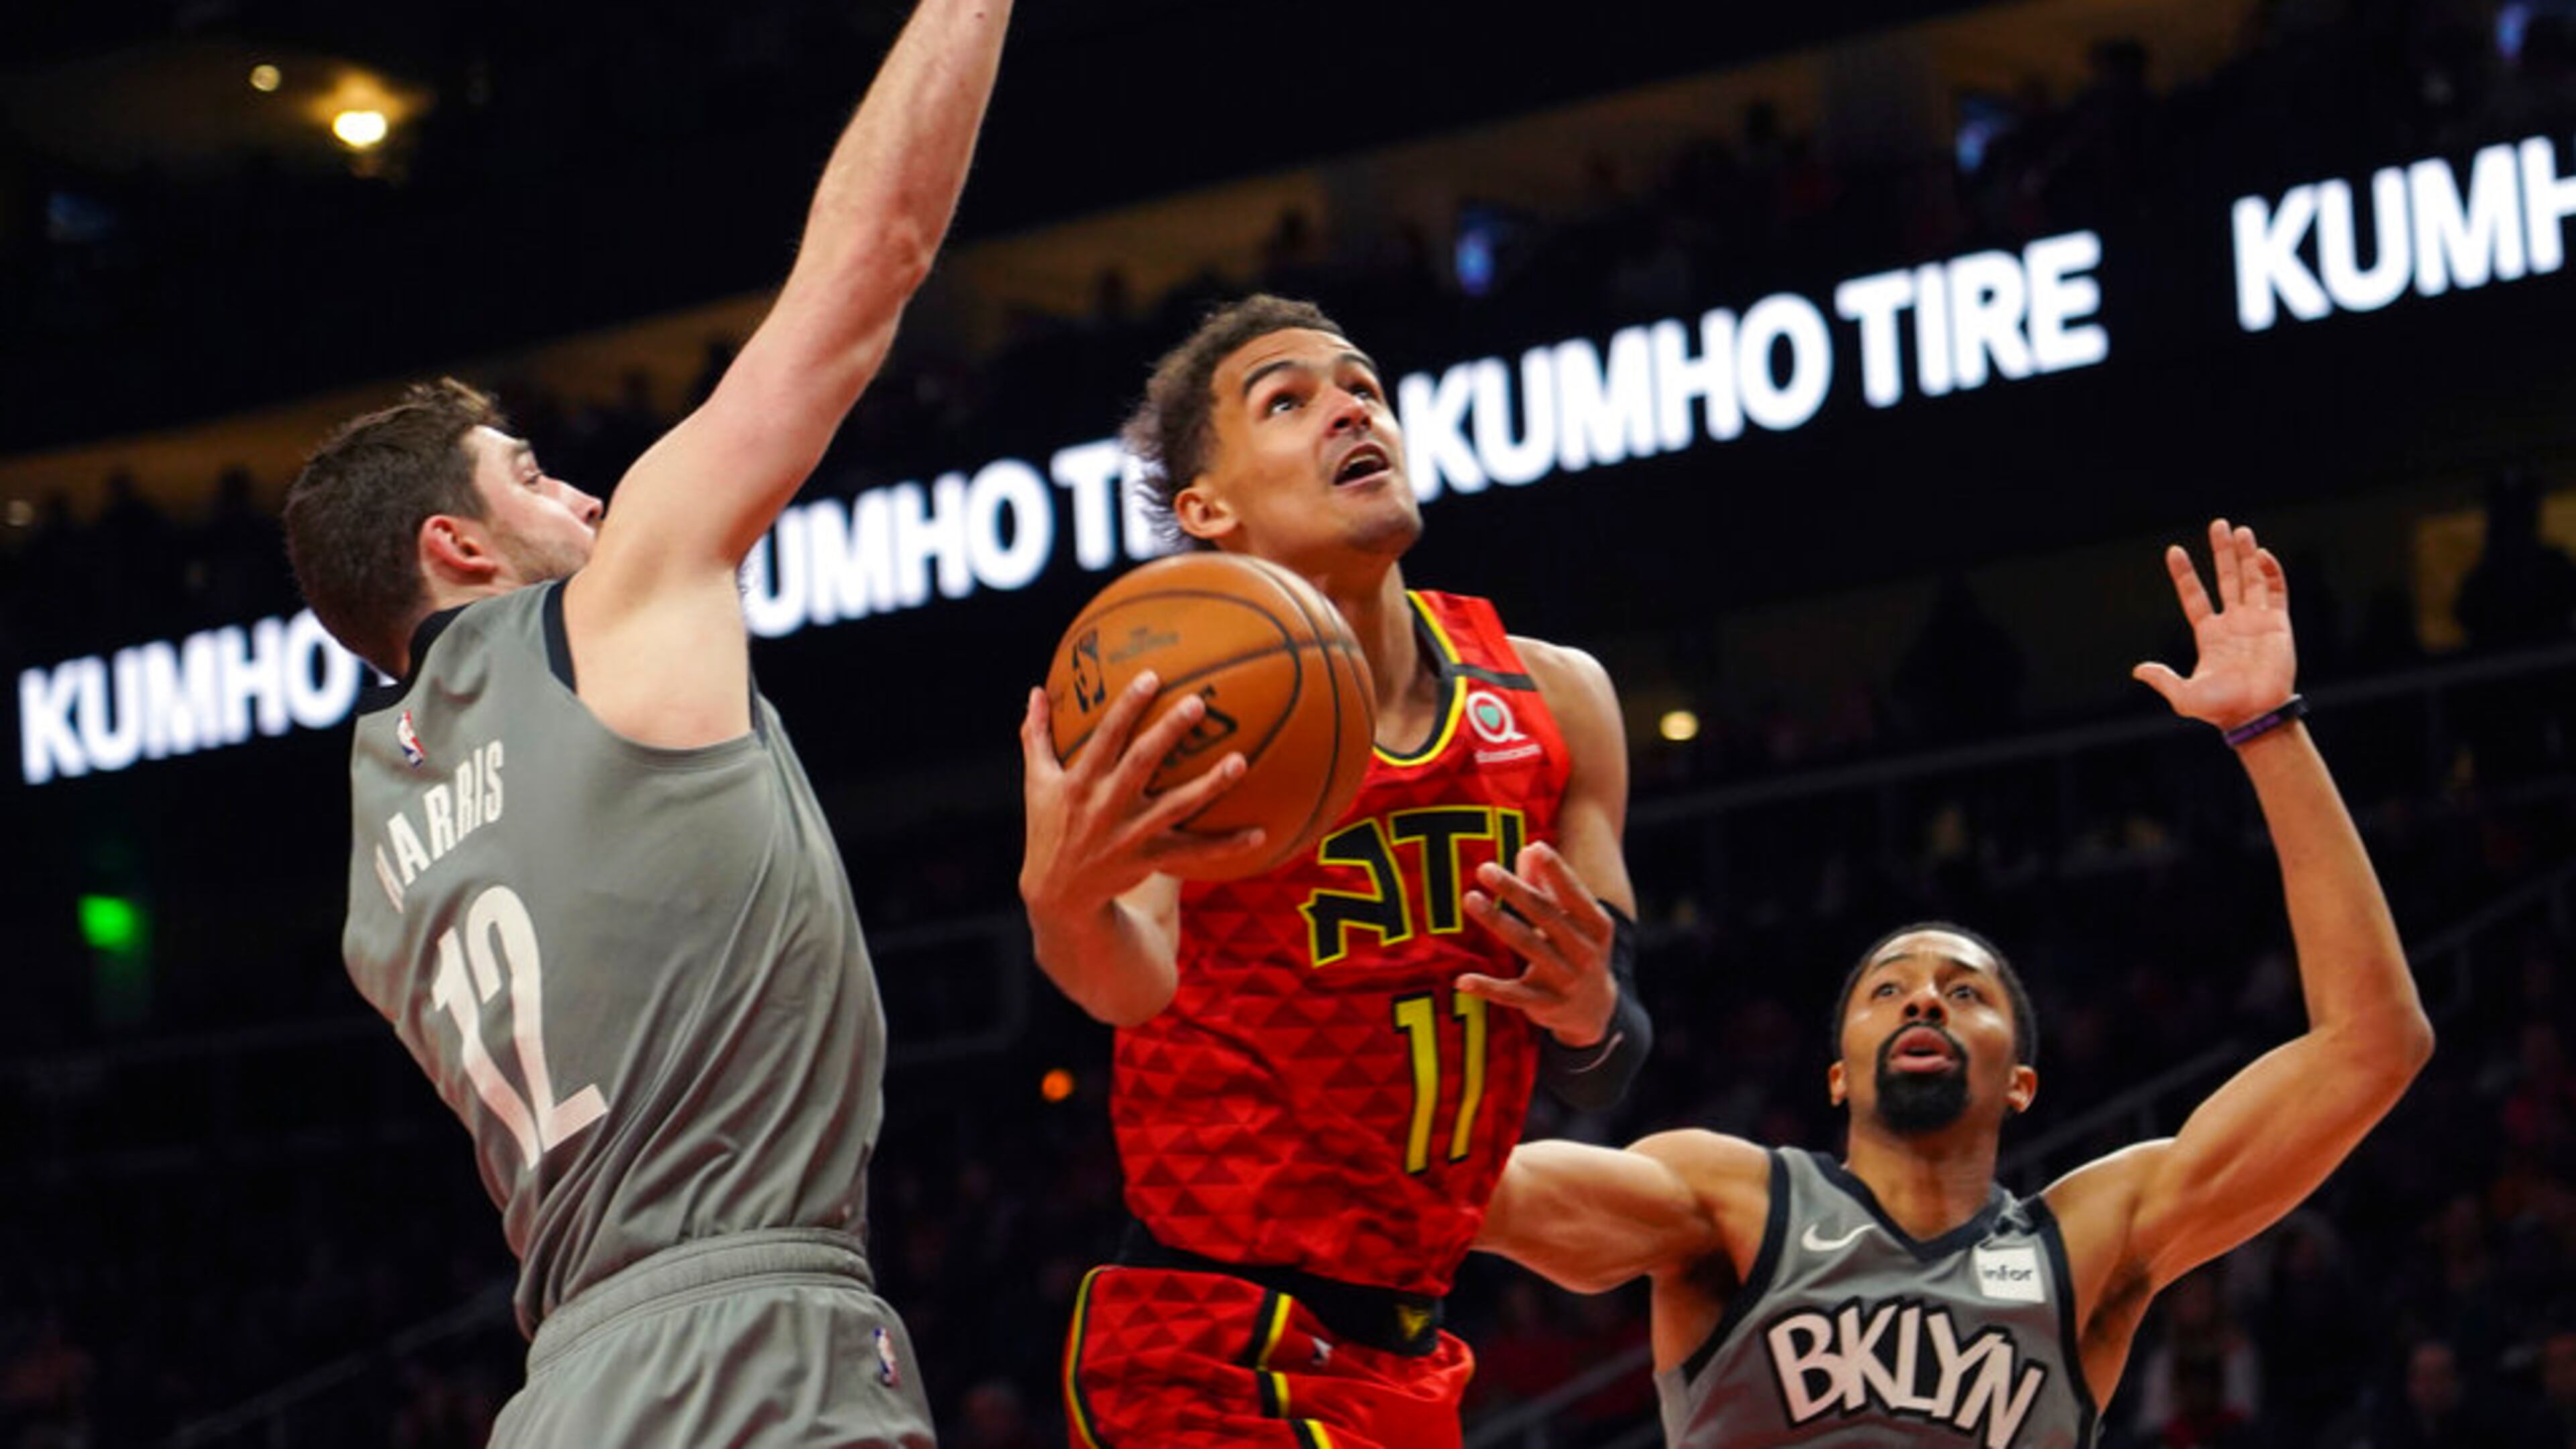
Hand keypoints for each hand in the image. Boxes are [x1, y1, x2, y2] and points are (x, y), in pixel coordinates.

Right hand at [1017, 672, 1263, 916]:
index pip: (1105, 737)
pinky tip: (1259, 833)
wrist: (1058, 894)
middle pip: (1142, 763)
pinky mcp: (1150, 859)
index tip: (1151, 677)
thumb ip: (1036, 736)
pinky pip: (1194, 852)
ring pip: (1176, 807)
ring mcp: (1131, 834)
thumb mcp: (1037, 782)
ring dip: (1209, 786)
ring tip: (1241, 761)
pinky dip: (1226, 845)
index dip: (1127, 707)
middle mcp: (1107, 805)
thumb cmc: (1049, 827)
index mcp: (1080, 782)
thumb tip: (1035, 691)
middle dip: (1168, 732)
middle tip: (1198, 702)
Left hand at [1458, 842, 1618, 1046]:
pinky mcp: (1545, 1005)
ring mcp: (1566, 981)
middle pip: (1545, 915)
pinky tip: (1463, 980)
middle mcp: (1585, 953)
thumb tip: (1529, 849)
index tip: (1536, 847)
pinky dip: (1487, 988)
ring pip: (1527, 946)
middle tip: (1485, 869)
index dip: (1556, 871)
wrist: (1595, 1009)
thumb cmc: (1577, 949)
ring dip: (1497, 921)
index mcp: (1597, 926)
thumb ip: (1549, 886)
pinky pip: (1512, 994)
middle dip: (1514, 890)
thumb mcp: (1574, 920)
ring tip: (1470, 898)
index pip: (1574, 895)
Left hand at [2133, 518, 2298, 730]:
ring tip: (2240, 530)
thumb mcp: (2183, 695)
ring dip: (2246, 555)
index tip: (2173, 551)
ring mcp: (2256, 622)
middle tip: (2218, 525)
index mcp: (2209, 634)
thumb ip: (2162, 679)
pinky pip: (2275, 592)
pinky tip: (2261, 554)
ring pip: (2251, 579)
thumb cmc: (2220, 709)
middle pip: (2226, 579)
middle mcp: (2233, 623)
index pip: (2194, 596)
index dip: (2184, 574)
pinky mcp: (2278, 624)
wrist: (2255, 716)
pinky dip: (2270, 572)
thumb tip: (2138, 670)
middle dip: (2221, 553)